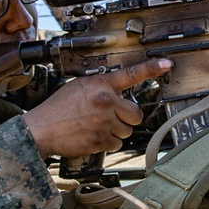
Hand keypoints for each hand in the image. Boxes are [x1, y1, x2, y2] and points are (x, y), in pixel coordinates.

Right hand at [21, 58, 172, 157]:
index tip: (167, 64)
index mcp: (100, 85)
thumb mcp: (79, 87)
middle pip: (136, 114)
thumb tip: (117, 93)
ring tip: (97, 126)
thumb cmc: (57, 108)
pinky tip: (94, 136)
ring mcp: (105, 122)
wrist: (41, 129)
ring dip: (116, 131)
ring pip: (127, 131)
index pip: (131, 74)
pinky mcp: (101, 140)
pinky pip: (117, 144)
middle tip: (111, 117)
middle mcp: (106, 102)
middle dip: (127, 118)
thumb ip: (101, 88)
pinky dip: (108, 143)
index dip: (152, 68)